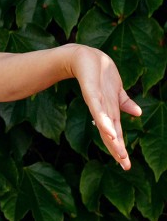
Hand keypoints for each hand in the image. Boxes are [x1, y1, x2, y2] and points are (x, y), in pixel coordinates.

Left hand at [69, 44, 142, 169]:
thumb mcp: (115, 90)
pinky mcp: (91, 90)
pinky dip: (102, 117)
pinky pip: (97, 105)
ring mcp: (96, 100)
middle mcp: (101, 108)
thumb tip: (138, 113)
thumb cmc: (98, 73)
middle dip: (117, 148)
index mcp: (108, 110)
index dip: (120, 148)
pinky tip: (107, 128)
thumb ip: (124, 102)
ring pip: (104, 121)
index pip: (116, 132)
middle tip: (125, 165)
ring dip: (111, 136)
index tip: (126, 165)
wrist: (83, 55)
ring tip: (118, 150)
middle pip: (110, 131)